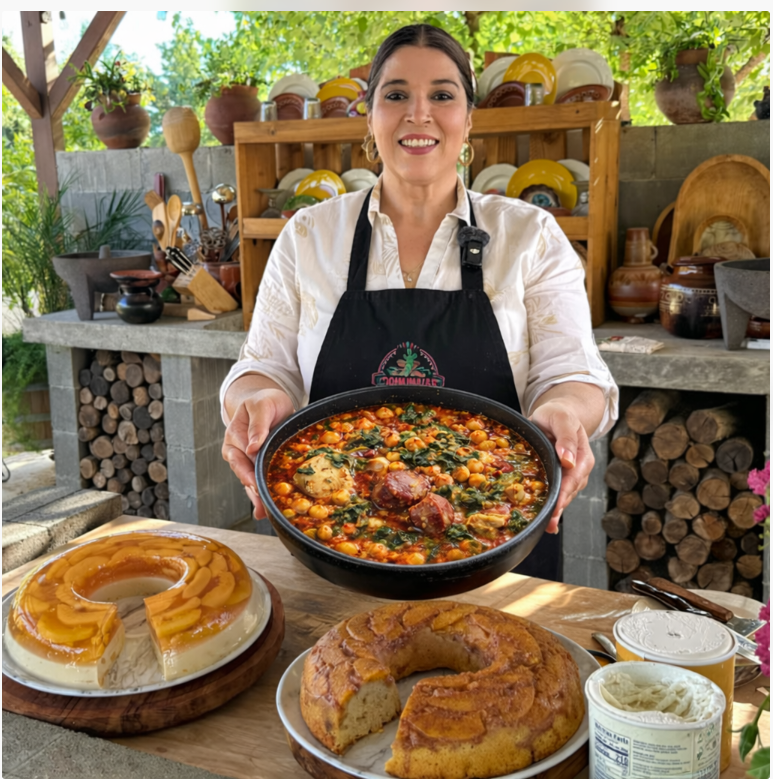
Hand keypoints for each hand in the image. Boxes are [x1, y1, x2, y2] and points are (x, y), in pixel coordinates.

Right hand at [222, 388, 293, 519]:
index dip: (248, 469)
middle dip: (251, 489)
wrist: (269, 402)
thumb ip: (258, 424)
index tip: (255, 482)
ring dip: (254, 497)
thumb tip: (252, 446)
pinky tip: (263, 511)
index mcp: (234, 434)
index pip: (240, 454)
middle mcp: (235, 449)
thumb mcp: (263, 405)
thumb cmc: (266, 401)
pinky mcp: (255, 465)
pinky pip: (255, 481)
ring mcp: (244, 459)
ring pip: (247, 480)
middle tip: (261, 503)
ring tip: (262, 512)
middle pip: (241, 471)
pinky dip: (259, 495)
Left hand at [529, 400, 594, 534]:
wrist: (557, 414)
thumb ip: (566, 438)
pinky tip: (545, 522)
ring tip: (544, 526)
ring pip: (564, 496)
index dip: (564, 494)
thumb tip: (568, 460)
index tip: (555, 507)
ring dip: (555, 511)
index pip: (574, 478)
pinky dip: (552, 506)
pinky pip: (558, 493)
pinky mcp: (560, 478)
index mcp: (583, 456)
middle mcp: (579, 469)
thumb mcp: (562, 419)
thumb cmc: (558, 414)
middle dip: (559, 508)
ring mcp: (571, 475)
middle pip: (570, 492)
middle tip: (547, 524)